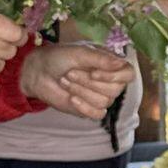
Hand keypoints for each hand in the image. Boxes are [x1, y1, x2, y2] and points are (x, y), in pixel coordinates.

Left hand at [21, 40, 137, 118]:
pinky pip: (98, 114)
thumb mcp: (79, 53)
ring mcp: (100, 95)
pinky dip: (84, 107)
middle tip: (70, 73)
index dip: (114, 76)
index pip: (128, 74)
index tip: (93, 73)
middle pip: (115, 90)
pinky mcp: (90, 109)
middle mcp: (109, 80)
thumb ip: (101, 59)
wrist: (38, 72)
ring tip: (65, 81)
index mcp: (110, 63)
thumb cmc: (59, 57)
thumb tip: (122, 63)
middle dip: (88, 82)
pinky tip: (71, 99)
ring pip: (104, 102)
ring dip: (81, 91)